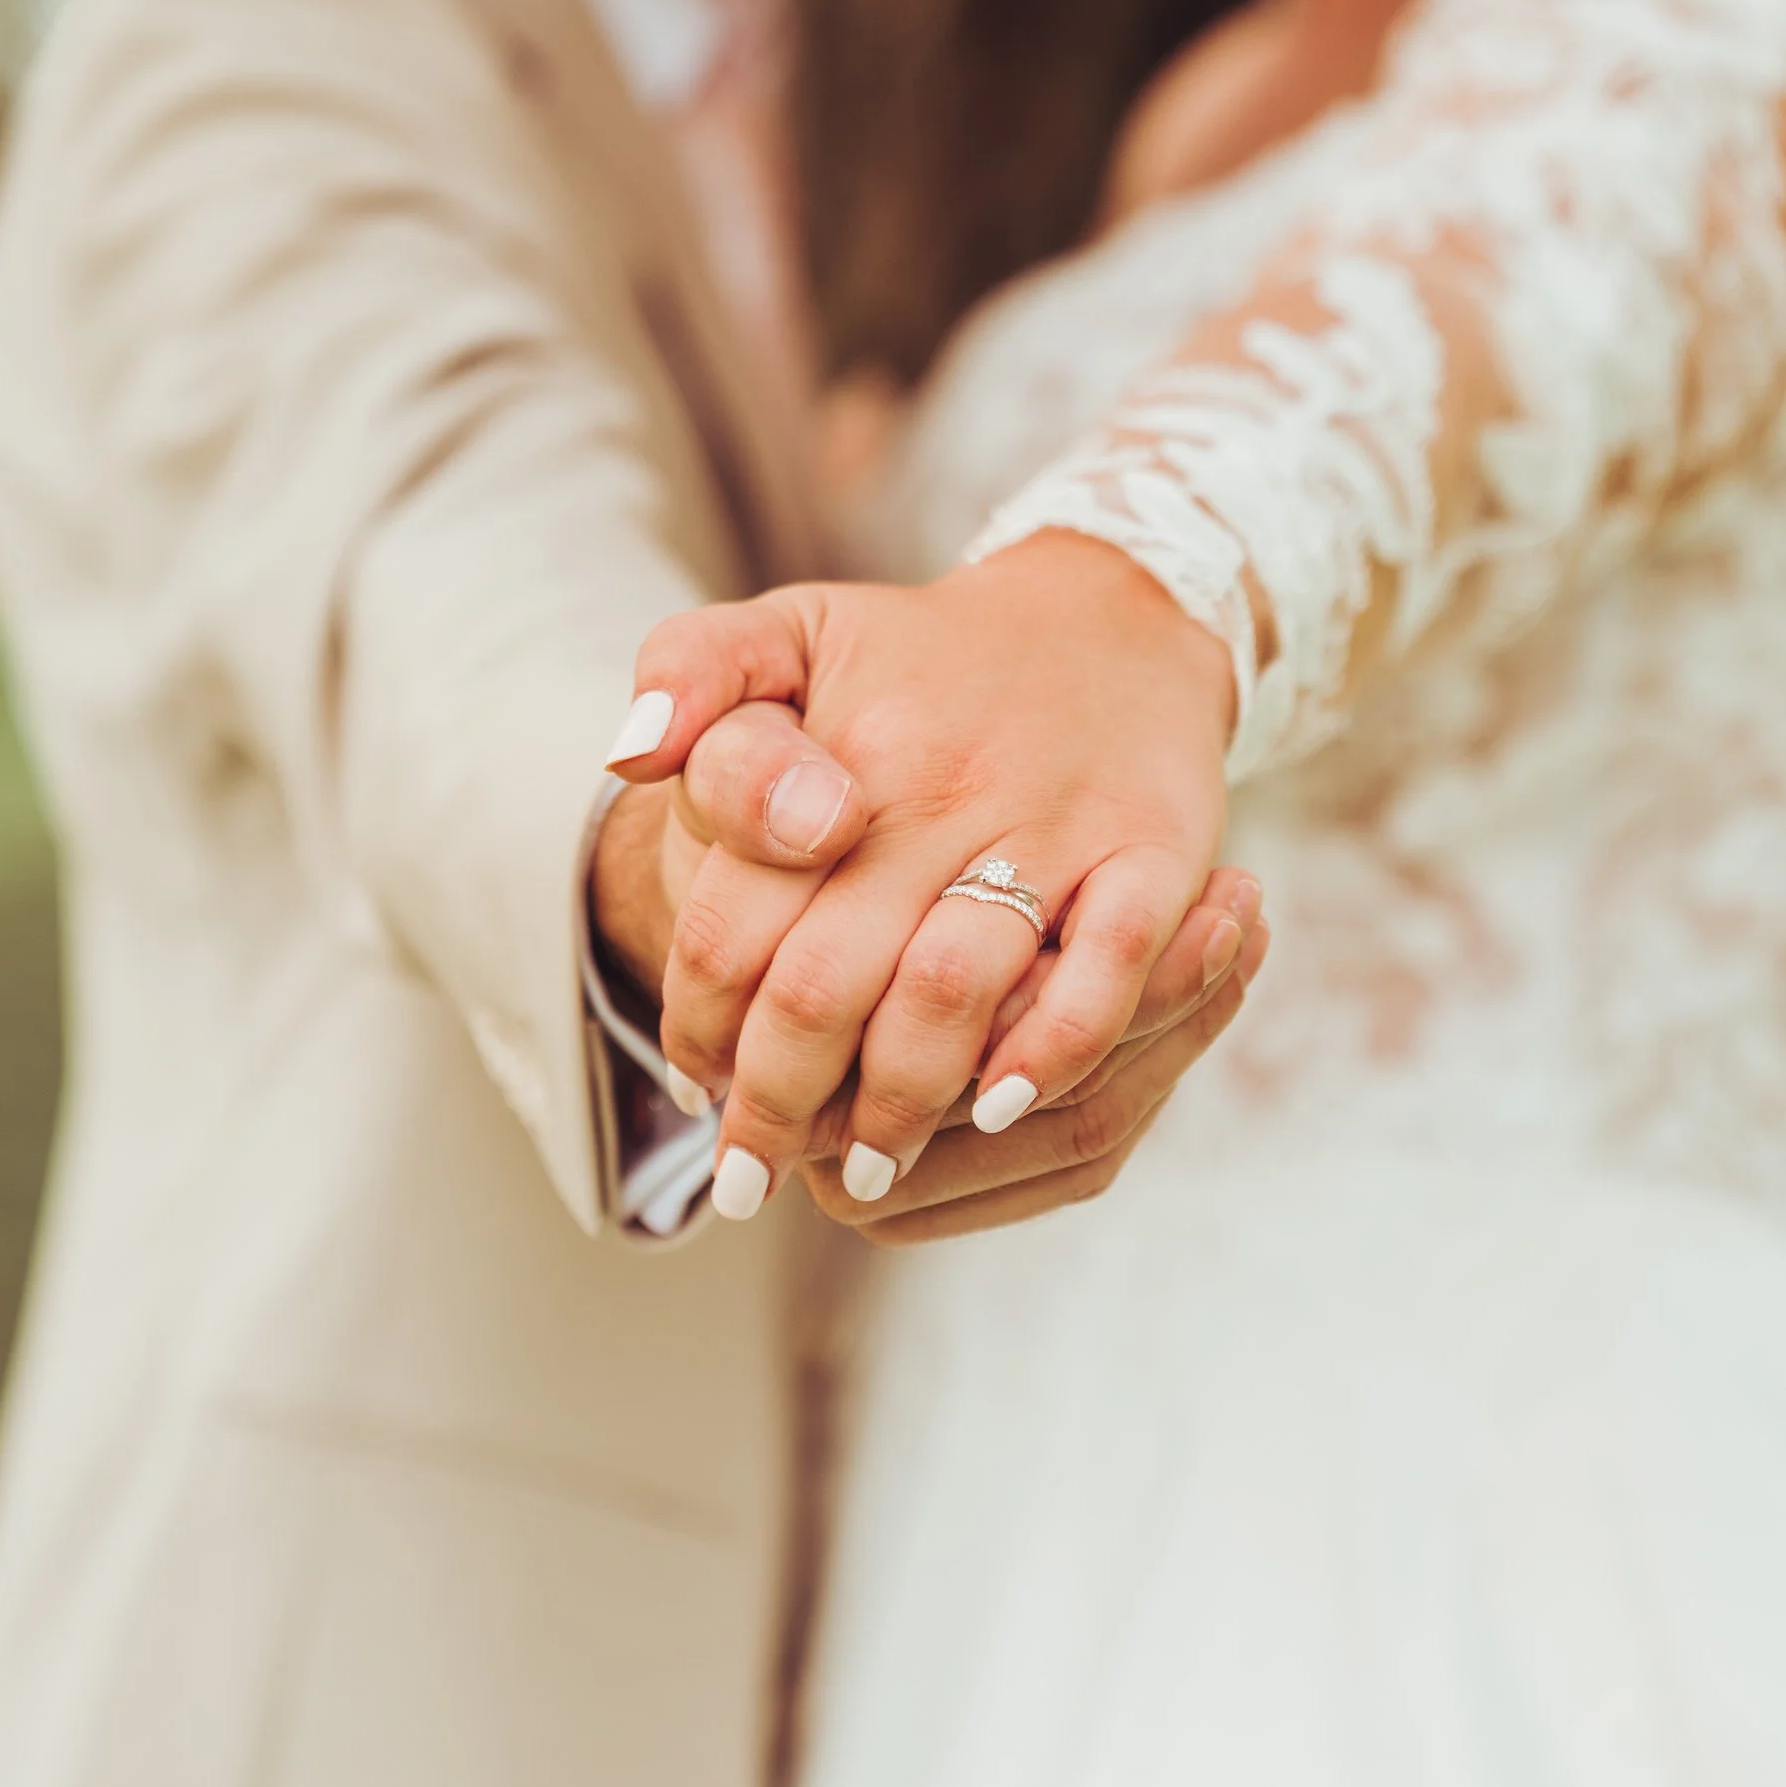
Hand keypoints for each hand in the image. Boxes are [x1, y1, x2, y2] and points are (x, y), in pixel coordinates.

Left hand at [612, 534, 1236, 1214]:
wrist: (1112, 608)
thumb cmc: (926, 651)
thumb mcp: (794, 626)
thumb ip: (691, 672)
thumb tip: (630, 755)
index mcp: (842, 745)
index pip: (734, 917)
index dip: (699, 1021)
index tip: (693, 1083)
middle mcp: (940, 786)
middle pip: (825, 978)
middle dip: (775, 1103)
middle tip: (750, 1178)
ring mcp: (1053, 821)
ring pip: (950, 989)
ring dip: (895, 1103)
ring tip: (860, 1171)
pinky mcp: (1154, 848)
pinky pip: (1104, 969)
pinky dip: (1050, 1049)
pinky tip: (998, 1108)